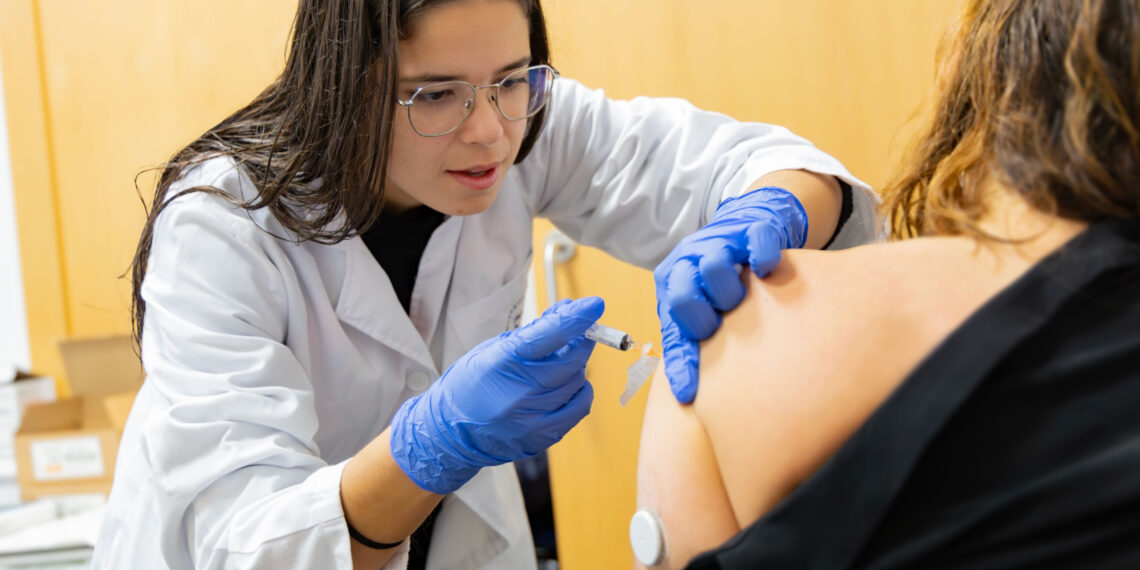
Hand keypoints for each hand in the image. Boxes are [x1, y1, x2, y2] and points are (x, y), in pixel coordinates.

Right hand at [390, 296, 602, 493]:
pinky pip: (579, 408)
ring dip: (576, 367)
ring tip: (557, 364)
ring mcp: (532, 417)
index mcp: (503, 362)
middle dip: (580, 341)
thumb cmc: (468, 386)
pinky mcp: (542, 437)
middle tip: (578, 334)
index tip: (594, 305)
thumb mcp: (491, 350)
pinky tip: (568, 386)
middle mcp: (520, 391)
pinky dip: (580, 392)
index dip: (576, 318)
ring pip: (577, 382)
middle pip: (571, 359)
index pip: (550, 334)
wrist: (447, 434)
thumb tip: (566, 314)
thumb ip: (531, 335)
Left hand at [654, 187, 807, 403]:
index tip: (688, 394)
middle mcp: (688, 262)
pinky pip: (756, 243)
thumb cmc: (723, 279)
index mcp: (671, 285)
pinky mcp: (749, 230)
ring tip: (744, 300)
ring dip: (728, 289)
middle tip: (720, 326)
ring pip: (714, 267)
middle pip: (682, 295)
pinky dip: (763, 258)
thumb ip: (696, 338)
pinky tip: (768, 270)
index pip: (672, 329)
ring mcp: (718, 242)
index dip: (681, 363)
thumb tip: (690, 394)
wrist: (749, 223)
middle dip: (701, 318)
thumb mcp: (702, 306)